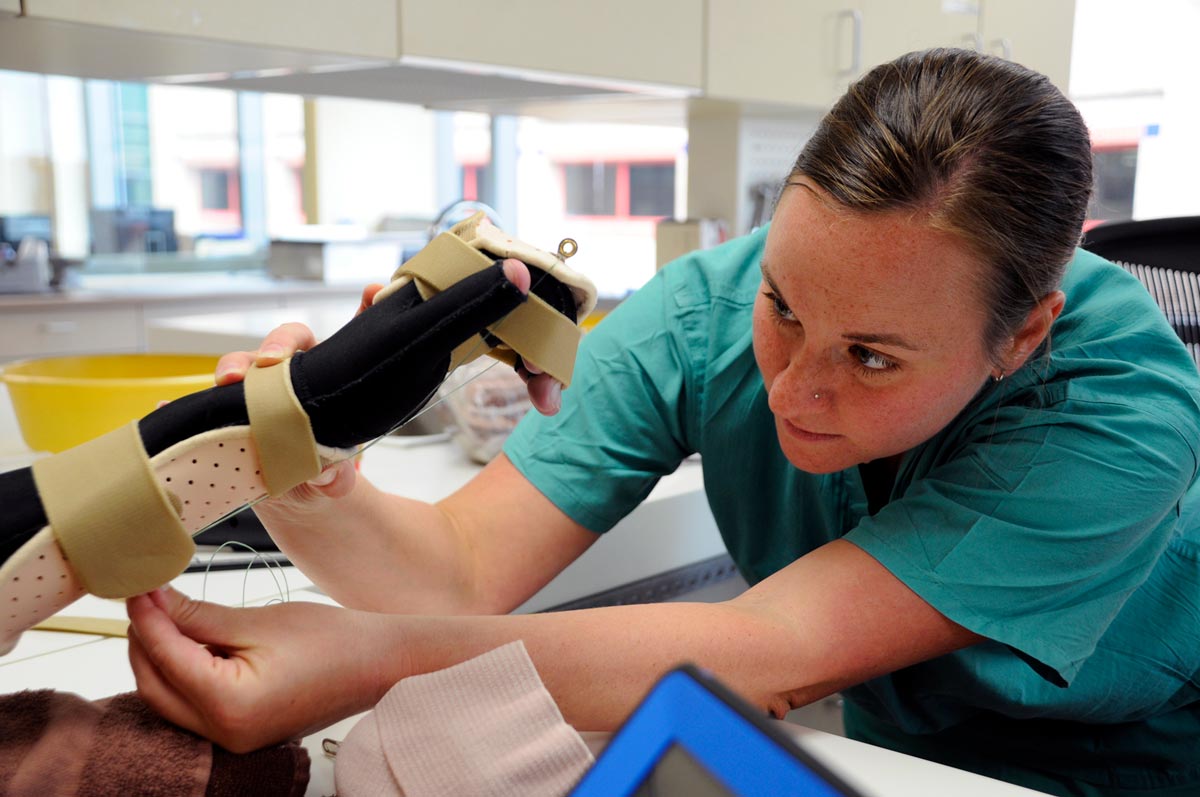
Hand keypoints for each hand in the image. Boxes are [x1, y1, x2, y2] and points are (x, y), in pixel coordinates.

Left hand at [126, 587, 396, 752]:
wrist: (377, 665)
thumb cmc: (332, 642)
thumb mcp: (258, 621)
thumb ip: (198, 616)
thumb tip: (154, 600)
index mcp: (230, 705)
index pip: (166, 657)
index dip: (146, 618)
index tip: (137, 587)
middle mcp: (225, 734)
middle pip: (155, 687)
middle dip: (144, 641)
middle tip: (146, 599)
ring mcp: (232, 739)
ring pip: (169, 699)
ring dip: (160, 658)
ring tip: (167, 614)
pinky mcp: (241, 732)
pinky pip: (193, 706)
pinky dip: (184, 673)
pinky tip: (191, 641)